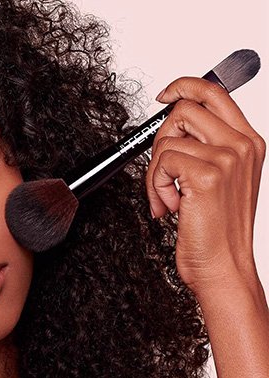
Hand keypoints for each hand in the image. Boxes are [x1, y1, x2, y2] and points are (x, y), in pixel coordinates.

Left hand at [146, 77, 265, 294]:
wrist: (224, 266)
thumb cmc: (217, 227)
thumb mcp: (221, 178)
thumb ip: (205, 146)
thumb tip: (175, 124)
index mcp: (248, 142)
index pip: (215, 93)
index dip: (184, 86)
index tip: (164, 96)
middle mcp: (242, 145)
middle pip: (184, 109)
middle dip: (162, 138)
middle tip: (164, 170)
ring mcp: (227, 158)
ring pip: (168, 139)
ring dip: (156, 171)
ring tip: (170, 196)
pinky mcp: (206, 175)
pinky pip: (161, 162)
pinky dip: (155, 186)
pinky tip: (171, 205)